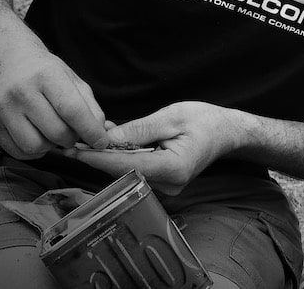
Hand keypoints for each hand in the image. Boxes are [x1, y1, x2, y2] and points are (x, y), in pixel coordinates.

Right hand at [0, 43, 107, 158]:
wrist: (12, 62)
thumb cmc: (48, 73)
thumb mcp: (74, 81)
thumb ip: (91, 107)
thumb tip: (102, 134)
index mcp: (46, 76)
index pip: (72, 110)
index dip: (90, 130)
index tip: (101, 141)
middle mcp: (22, 92)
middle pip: (56, 132)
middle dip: (72, 138)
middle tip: (74, 132)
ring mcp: (4, 109)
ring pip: (35, 146)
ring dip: (52, 146)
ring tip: (54, 133)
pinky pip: (18, 152)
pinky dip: (34, 151)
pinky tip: (39, 137)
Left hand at [66, 101, 241, 194]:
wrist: (228, 131)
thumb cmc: (205, 120)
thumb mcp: (172, 117)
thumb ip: (139, 130)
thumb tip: (107, 138)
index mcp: (173, 168)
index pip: (126, 166)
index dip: (99, 158)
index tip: (75, 151)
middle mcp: (169, 184)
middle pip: (125, 171)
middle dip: (102, 155)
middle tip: (78, 139)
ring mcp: (167, 187)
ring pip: (130, 171)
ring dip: (113, 155)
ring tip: (97, 136)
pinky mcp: (164, 183)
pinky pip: (139, 170)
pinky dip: (127, 156)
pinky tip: (117, 142)